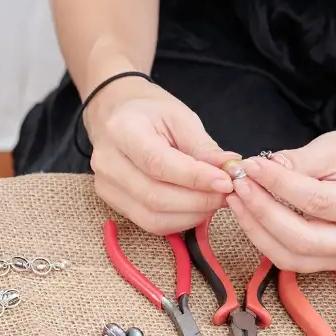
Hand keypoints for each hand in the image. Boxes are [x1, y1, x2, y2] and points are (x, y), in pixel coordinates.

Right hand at [86, 76, 237, 234]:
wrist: (115, 114)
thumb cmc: (150, 113)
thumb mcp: (180, 118)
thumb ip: (204, 148)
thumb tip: (230, 172)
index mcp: (122, 130)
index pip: (158, 164)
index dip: (195, 178)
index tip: (226, 182)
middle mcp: (107, 162)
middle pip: (155, 196)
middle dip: (198, 200)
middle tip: (227, 194)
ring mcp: (105, 186)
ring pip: (152, 217)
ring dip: (191, 214)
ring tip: (213, 200)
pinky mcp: (112, 202)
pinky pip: (149, 223)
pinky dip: (179, 220)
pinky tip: (195, 207)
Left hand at [226, 130, 335, 271]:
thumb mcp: (332, 149)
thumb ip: (297, 162)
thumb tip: (257, 171)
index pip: (315, 201)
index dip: (278, 184)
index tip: (250, 166)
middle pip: (300, 237)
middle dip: (262, 211)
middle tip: (238, 185)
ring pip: (289, 256)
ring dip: (256, 229)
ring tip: (236, 199)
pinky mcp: (327, 265)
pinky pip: (287, 259)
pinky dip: (263, 239)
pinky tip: (247, 215)